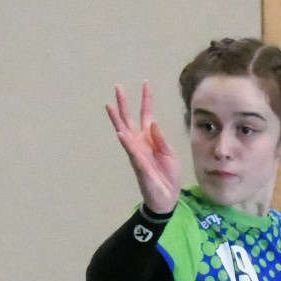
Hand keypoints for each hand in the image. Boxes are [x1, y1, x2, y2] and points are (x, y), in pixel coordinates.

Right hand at [105, 81, 180, 214]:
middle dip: (124, 104)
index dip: (146, 100)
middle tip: (118, 87)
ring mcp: (137, 152)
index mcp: (150, 138)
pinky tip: (120, 133)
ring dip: (117, 119)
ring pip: (124, 132)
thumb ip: (161, 139)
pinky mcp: (138, 164)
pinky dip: (126, 143)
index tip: (146, 83)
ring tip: (109, 105)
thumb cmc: (169, 176)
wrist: (167, 197)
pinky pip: (131, 152)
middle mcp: (140, 142)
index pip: (147, 114)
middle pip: (129, 119)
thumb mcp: (170, 154)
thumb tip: (153, 122)